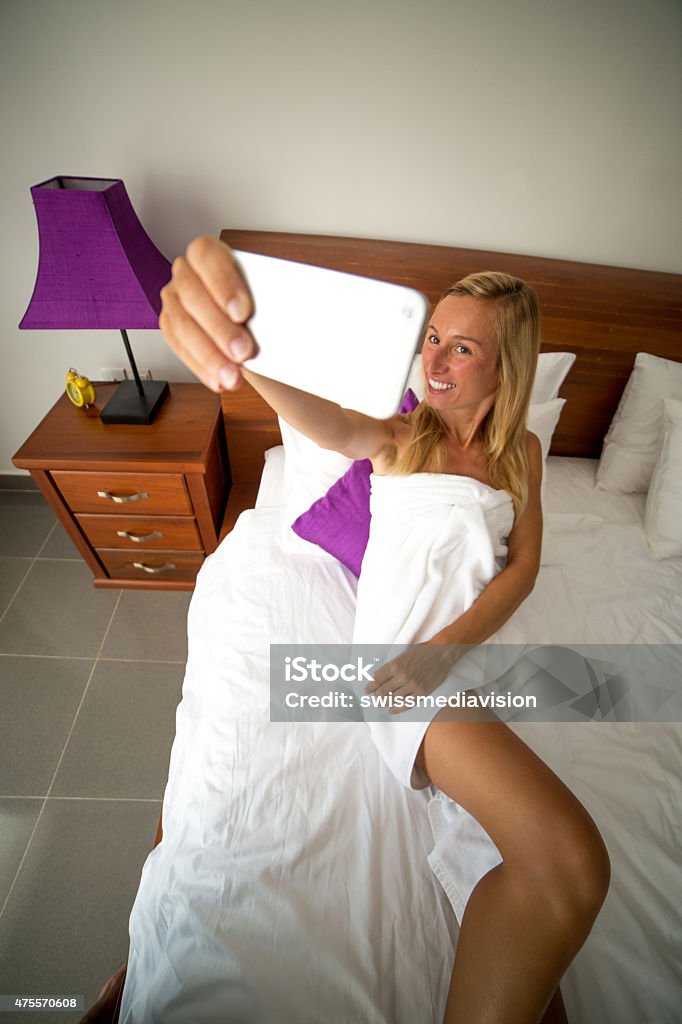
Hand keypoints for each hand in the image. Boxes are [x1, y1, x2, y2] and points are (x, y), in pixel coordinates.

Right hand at [159, 236, 257, 392]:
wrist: (256, 323)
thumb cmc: (261, 301)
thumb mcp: (269, 291)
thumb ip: (271, 296)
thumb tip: (285, 309)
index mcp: (210, 253)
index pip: (206, 256)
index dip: (223, 283)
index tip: (243, 312)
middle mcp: (186, 274)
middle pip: (193, 296)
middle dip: (219, 328)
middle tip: (243, 352)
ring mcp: (174, 301)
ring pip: (183, 327)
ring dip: (209, 356)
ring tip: (233, 377)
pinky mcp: (172, 329)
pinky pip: (180, 350)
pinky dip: (202, 368)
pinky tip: (219, 380)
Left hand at [364, 642, 458, 714]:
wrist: (441, 655)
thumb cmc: (421, 652)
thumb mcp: (402, 654)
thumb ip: (388, 665)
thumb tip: (375, 675)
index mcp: (396, 665)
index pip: (377, 680)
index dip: (370, 687)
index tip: (366, 691)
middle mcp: (402, 676)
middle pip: (383, 691)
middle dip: (376, 696)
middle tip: (374, 698)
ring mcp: (412, 685)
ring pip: (393, 699)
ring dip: (385, 702)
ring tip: (381, 704)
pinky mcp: (422, 693)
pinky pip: (407, 704)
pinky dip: (397, 709)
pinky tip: (391, 710)